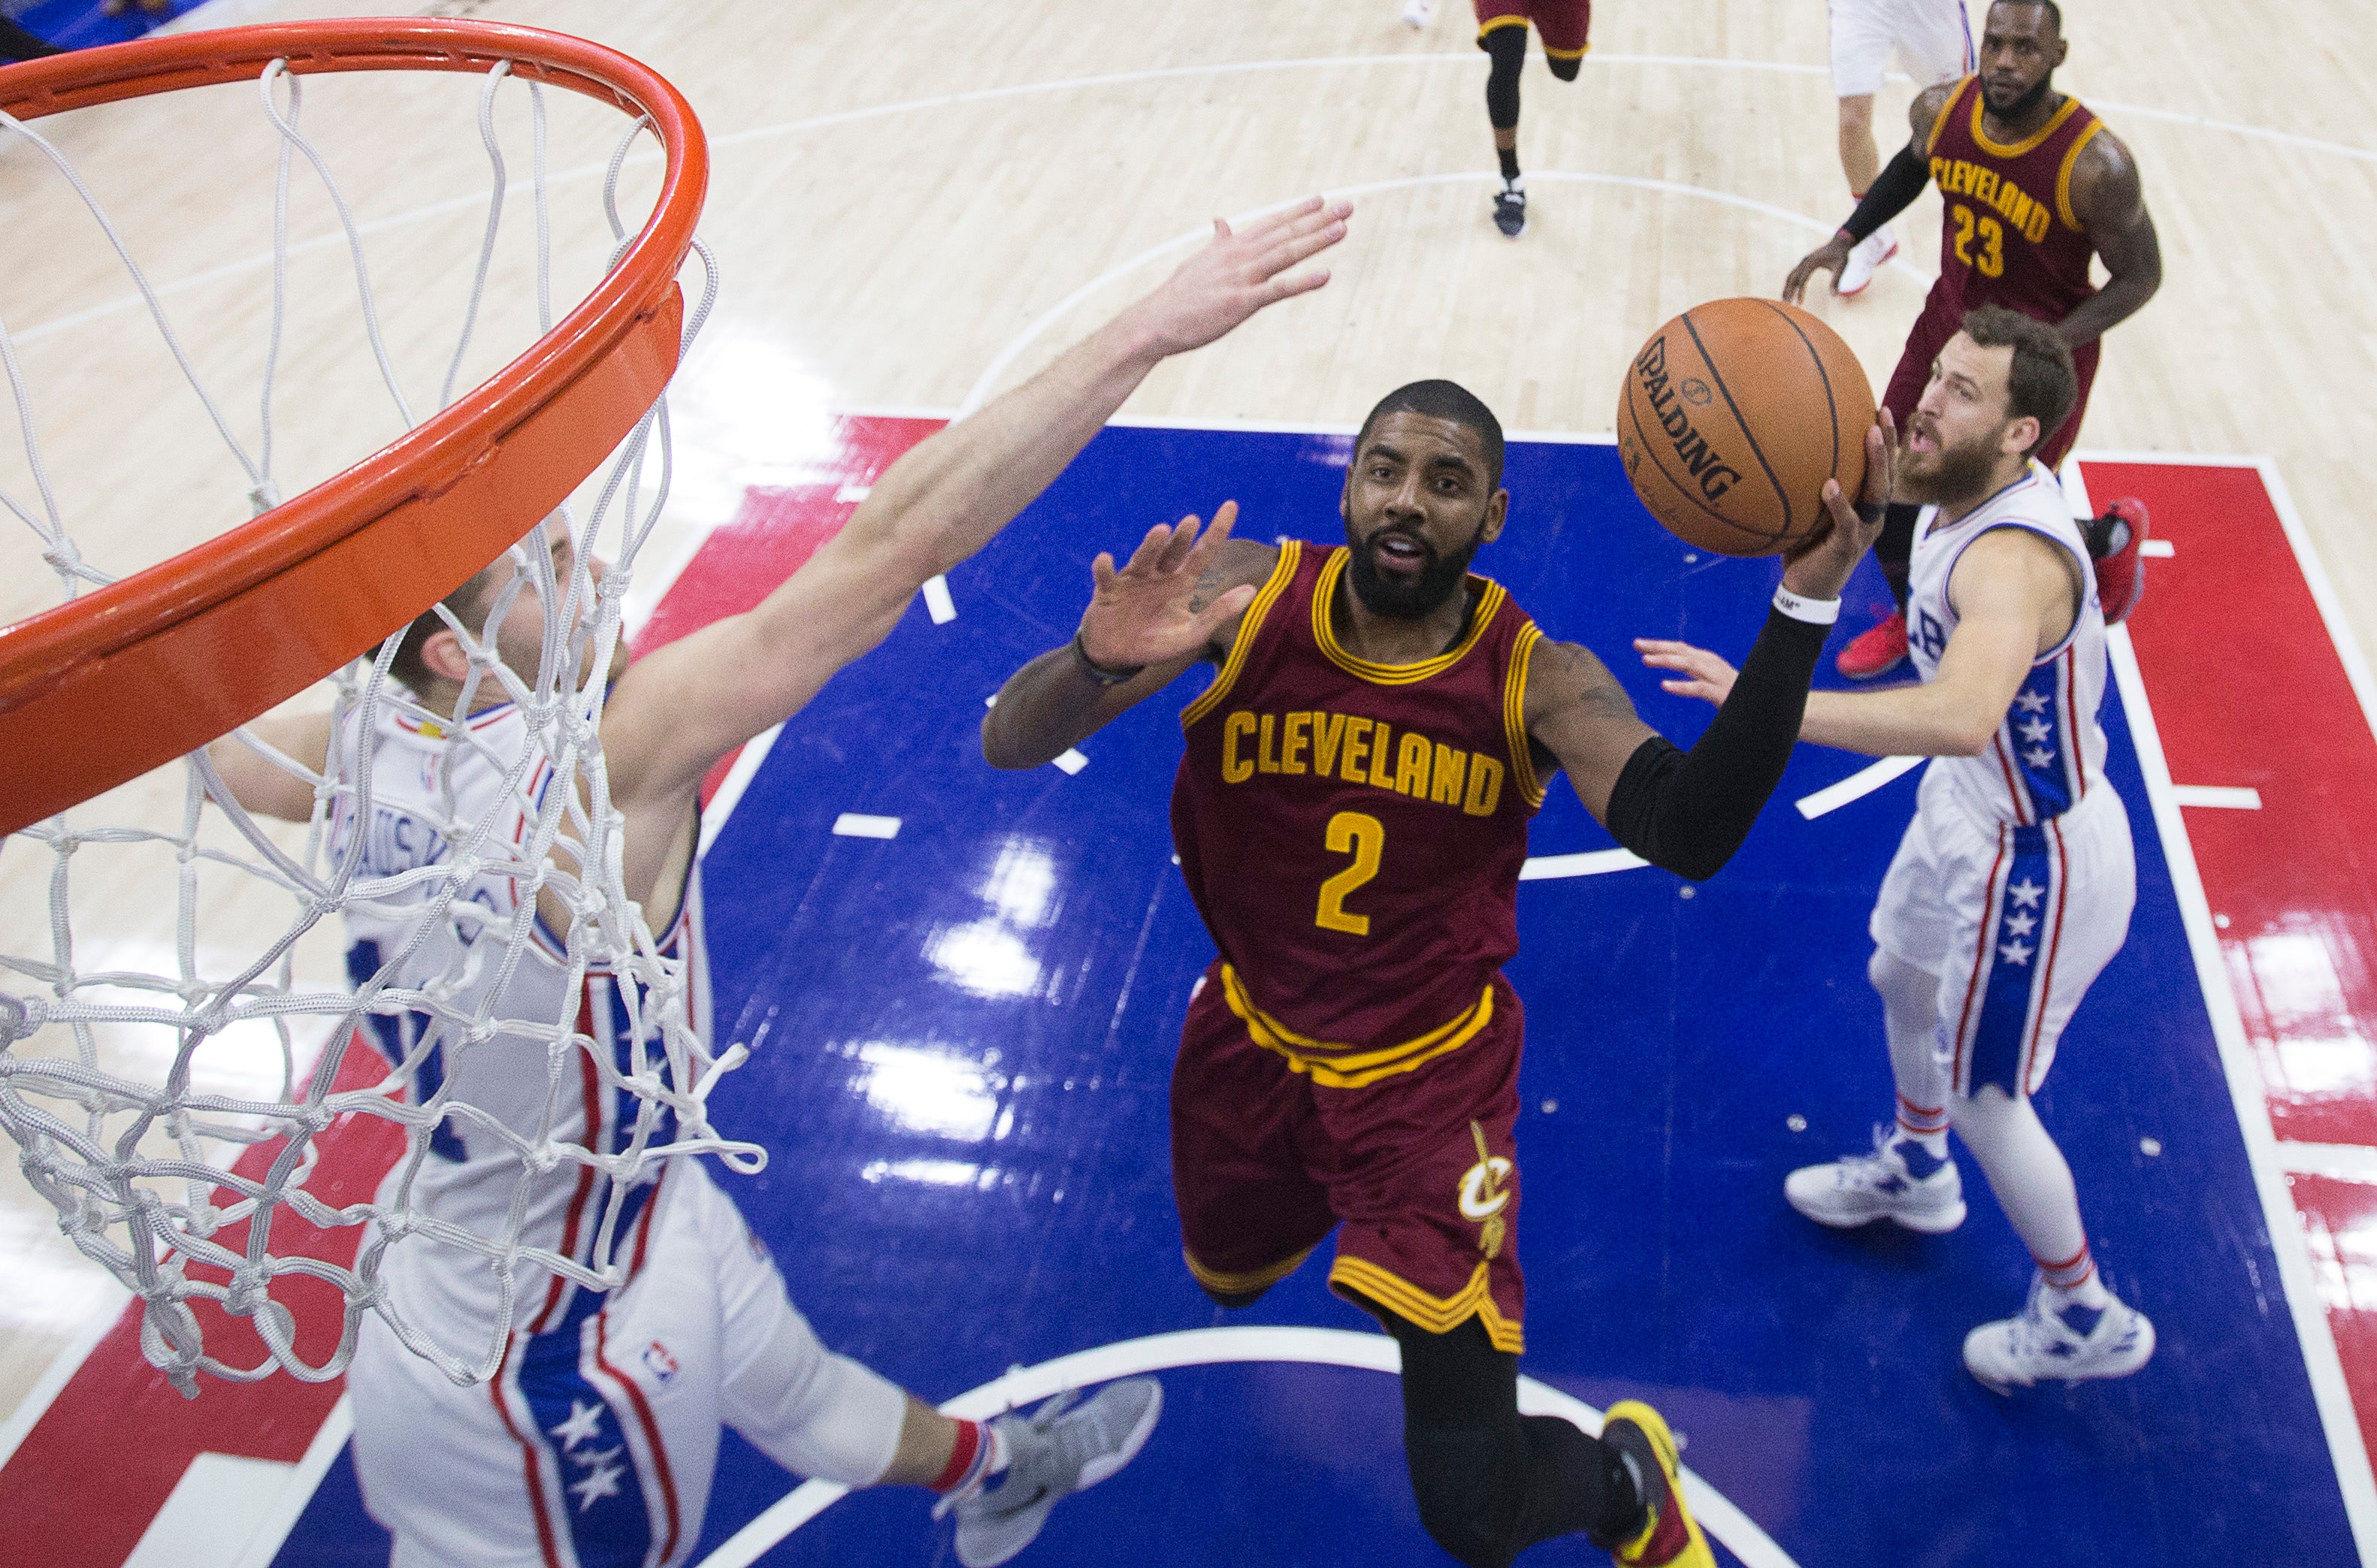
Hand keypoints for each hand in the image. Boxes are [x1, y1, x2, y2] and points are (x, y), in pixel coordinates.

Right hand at [1078, 502, 1258, 668]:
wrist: (1118, 656)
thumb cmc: (1156, 643)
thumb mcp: (1192, 633)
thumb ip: (1219, 613)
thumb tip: (1252, 591)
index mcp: (1182, 582)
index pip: (1204, 552)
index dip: (1217, 530)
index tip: (1231, 505)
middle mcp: (1159, 575)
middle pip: (1173, 552)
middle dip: (1182, 537)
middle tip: (1192, 521)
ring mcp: (1133, 580)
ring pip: (1143, 558)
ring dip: (1151, 545)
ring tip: (1161, 530)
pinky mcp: (1107, 591)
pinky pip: (1105, 577)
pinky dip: (1104, 569)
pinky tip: (1105, 559)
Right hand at [1121, 198, 1352, 357]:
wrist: (1157, 321)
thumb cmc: (1178, 296)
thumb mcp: (1198, 262)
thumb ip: (1216, 243)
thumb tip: (1220, 222)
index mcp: (1230, 247)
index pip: (1270, 223)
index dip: (1297, 211)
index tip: (1320, 200)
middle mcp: (1239, 256)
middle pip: (1285, 233)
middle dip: (1318, 220)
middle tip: (1346, 207)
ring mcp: (1241, 278)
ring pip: (1285, 254)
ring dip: (1316, 241)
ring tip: (1341, 229)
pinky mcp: (1242, 303)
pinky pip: (1278, 290)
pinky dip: (1302, 282)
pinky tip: (1324, 275)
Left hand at [1634, 638, 1736, 707]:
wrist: (1761, 703)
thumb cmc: (1733, 692)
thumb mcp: (1711, 679)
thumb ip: (1695, 673)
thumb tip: (1673, 667)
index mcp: (1706, 661)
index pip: (1680, 648)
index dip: (1659, 645)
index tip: (1638, 644)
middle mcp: (1711, 664)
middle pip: (1681, 651)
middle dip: (1658, 647)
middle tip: (1637, 644)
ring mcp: (1716, 677)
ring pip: (1689, 664)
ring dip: (1666, 660)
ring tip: (1646, 660)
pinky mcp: (1721, 693)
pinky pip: (1699, 688)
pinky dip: (1681, 686)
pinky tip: (1665, 686)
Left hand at [1779, 408, 1896, 601]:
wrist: (1806, 591)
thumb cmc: (1805, 549)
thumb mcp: (1809, 515)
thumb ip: (1807, 490)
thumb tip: (1784, 454)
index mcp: (1866, 507)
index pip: (1882, 469)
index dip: (1886, 441)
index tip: (1879, 408)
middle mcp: (1872, 516)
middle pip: (1888, 472)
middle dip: (1888, 441)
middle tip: (1882, 411)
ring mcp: (1864, 531)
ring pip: (1877, 492)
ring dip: (1875, 462)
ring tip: (1870, 433)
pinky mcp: (1848, 546)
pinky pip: (1846, 521)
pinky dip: (1839, 503)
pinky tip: (1829, 485)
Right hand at [1782, 233, 1855, 305]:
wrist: (1839, 242)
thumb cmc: (1841, 255)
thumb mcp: (1841, 268)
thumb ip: (1836, 281)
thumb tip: (1835, 296)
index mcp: (1812, 261)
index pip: (1802, 279)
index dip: (1800, 292)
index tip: (1800, 303)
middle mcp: (1805, 261)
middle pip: (1792, 278)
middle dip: (1788, 291)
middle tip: (1786, 304)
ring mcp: (1803, 261)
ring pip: (1790, 276)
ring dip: (1786, 288)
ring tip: (1785, 300)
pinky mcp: (1803, 263)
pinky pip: (1794, 274)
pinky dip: (1790, 284)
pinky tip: (1789, 292)